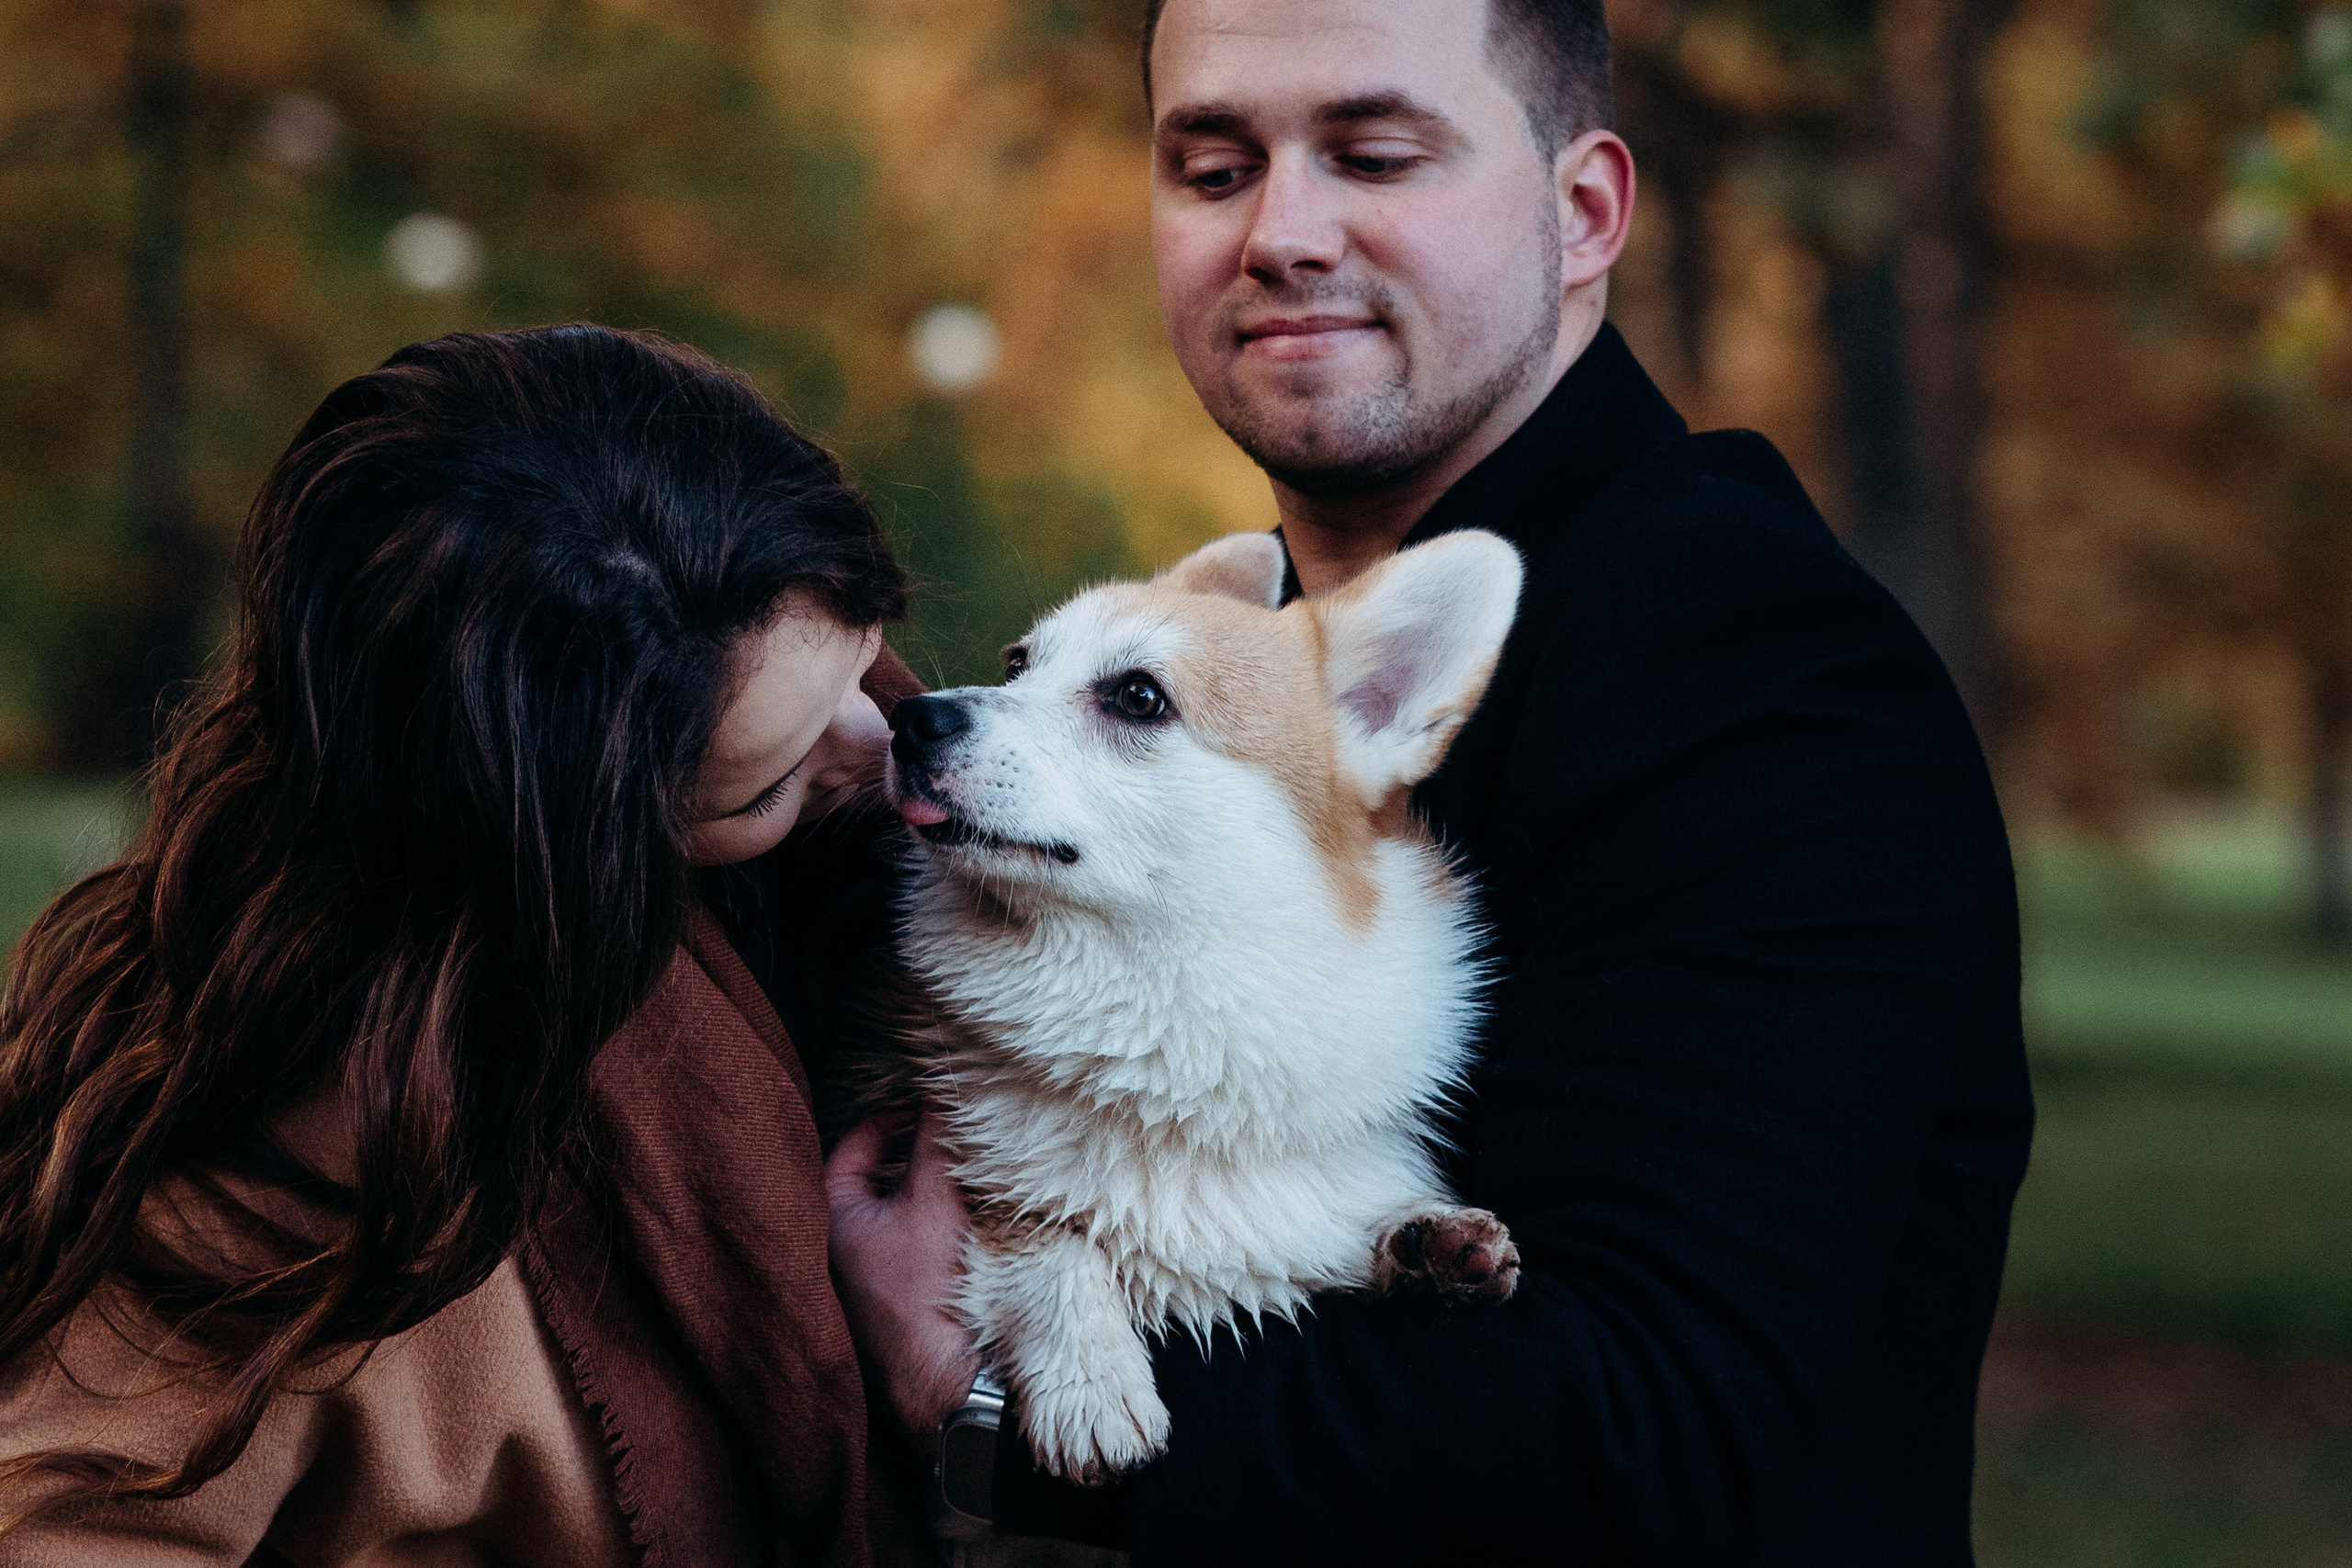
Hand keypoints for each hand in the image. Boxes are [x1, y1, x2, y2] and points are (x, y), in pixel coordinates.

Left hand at [824, 1107, 982, 1446]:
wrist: (951, 1383)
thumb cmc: (929, 1293)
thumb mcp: (935, 1202)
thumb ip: (936, 1141)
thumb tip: (940, 1090)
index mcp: (831, 1223)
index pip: (850, 1150)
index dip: (888, 1120)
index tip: (925, 1109)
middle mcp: (839, 1253)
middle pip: (873, 1181)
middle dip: (910, 1153)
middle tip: (947, 1136)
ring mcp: (867, 1282)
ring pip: (894, 1215)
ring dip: (926, 1190)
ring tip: (964, 1173)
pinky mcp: (897, 1306)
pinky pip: (911, 1247)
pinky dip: (935, 1226)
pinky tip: (970, 1223)